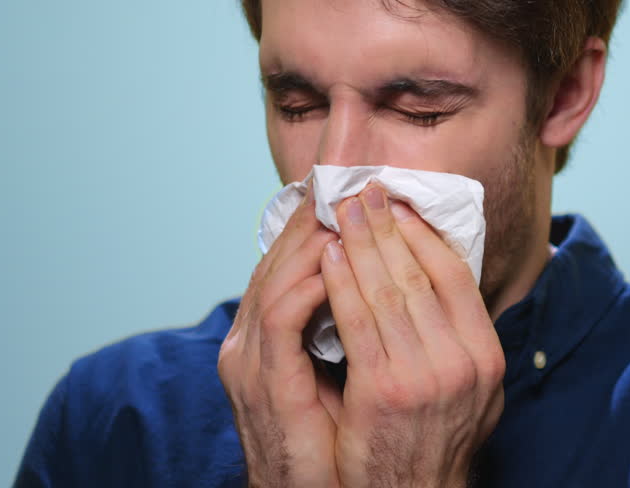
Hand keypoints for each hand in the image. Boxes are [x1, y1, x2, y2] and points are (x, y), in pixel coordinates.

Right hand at [219, 195, 343, 487]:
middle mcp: (246, 339)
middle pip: (278, 260)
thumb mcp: (337, 377)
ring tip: (351, 209)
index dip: (317, 225)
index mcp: (261, 336)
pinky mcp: (261, 380)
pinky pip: (280, 318)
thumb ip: (347, 331)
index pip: (286, 264)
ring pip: (276, 277)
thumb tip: (383, 289)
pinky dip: (308, 284)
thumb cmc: (325, 445)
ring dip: (314, 240)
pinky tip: (337, 260)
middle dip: (317, 219)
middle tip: (354, 184)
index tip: (354, 194)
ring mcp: (247, 359)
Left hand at [319, 184, 505, 487]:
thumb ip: (464, 338)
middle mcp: (462, 361)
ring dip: (360, 244)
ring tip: (341, 213)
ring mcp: (423, 376)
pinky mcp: (382, 391)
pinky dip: (340, 283)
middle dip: (387, 226)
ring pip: (387, 290)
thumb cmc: (434, 441)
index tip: (400, 206)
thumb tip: (448, 277)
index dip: (424, 234)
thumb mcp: (474, 391)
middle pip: (419, 274)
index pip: (455, 275)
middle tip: (364, 191)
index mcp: (487, 354)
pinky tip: (326, 258)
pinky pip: (356, 323)